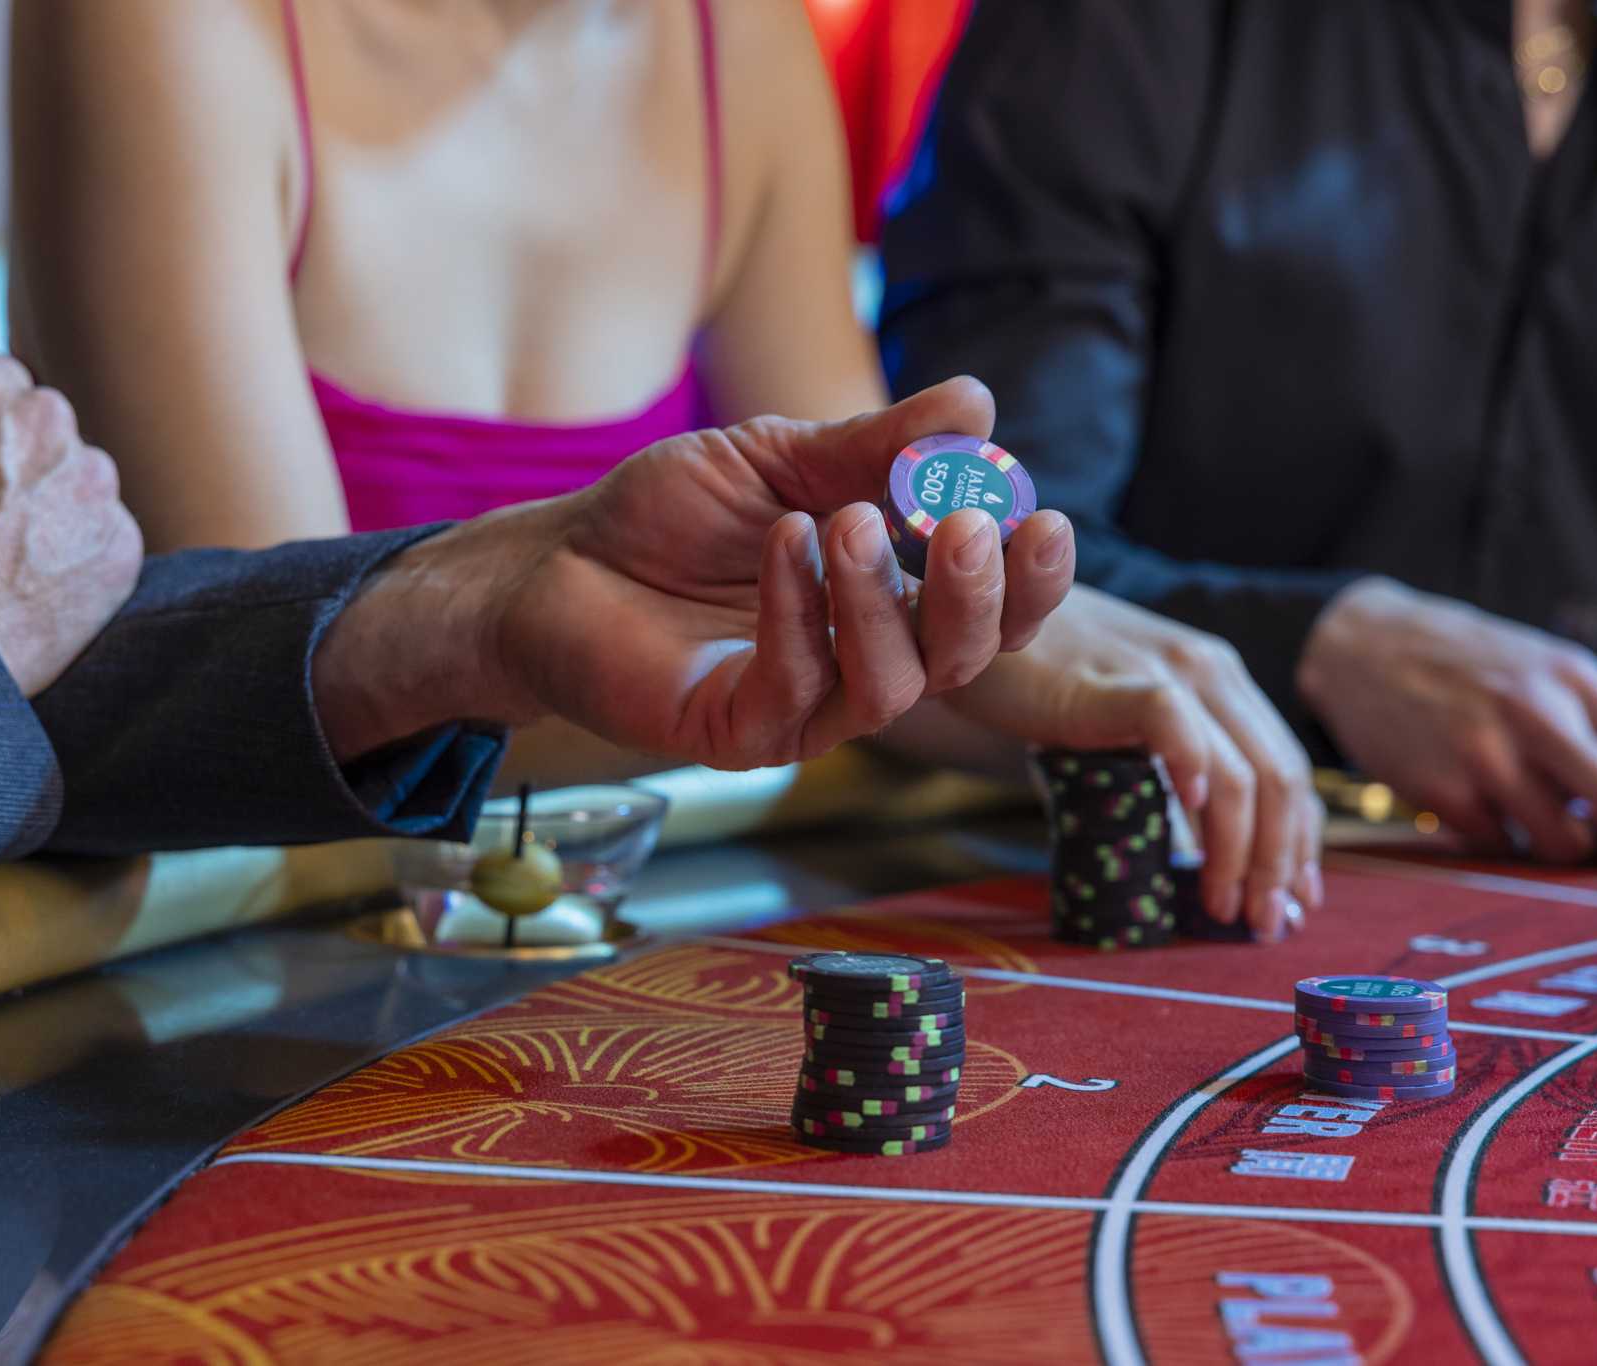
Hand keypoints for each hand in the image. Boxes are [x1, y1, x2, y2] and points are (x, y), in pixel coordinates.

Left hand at [313, 378, 1076, 766]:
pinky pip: (796, 688)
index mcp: (889, 599)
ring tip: (852, 520)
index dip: (1027, 575)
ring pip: (890, 685)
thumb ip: (873, 446)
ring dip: (881, 598)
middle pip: (962, 659)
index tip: (1040, 514)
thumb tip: (978, 405)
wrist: (557, 559)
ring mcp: (804, 706)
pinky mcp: (739, 734)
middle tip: (966, 526)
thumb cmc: (668, 516)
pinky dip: (799, 613)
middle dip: (978, 596)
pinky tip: (785, 544)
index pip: (988, 606)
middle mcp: (861, 663)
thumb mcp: (777, 458)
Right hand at [944, 587, 1321, 939]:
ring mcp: (1164, 671)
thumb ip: (1163, 759)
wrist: (979, 616)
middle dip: (1281, 864)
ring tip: (1225, 905)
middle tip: (1265, 923)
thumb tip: (1194, 846)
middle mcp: (1208, 671)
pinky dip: (1193, 772)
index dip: (1300, 842)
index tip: (1293, 901)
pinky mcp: (1113, 680)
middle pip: (1278, 779)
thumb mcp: (1125, 711)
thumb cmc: (1042, 673)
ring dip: (1243, 852)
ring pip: (1239, 772)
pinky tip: (1189, 822)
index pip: (1286, 769)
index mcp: (1220, 679)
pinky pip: (1171, 725)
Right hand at [1299, 579, 1596, 868]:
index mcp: (1575, 679)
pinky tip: (1483, 809)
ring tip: (1544, 824)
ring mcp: (1483, 753)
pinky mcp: (1439, 789)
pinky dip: (1503, 842)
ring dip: (1566, 849)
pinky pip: (1500, 847)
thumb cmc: (1468, 666)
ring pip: (1564, 842)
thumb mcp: (1544, 669)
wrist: (1361, 646)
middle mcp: (1535, 712)